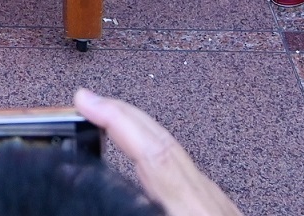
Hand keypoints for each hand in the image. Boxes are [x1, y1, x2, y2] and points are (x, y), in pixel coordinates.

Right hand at [74, 90, 241, 215]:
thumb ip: (137, 207)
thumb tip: (103, 197)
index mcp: (191, 212)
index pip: (154, 155)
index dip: (119, 121)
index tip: (87, 102)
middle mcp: (204, 201)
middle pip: (164, 142)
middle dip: (123, 111)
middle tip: (87, 99)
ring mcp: (213, 201)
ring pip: (174, 152)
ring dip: (138, 129)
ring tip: (107, 119)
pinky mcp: (216, 208)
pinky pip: (180, 167)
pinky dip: (153, 151)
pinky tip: (141, 159)